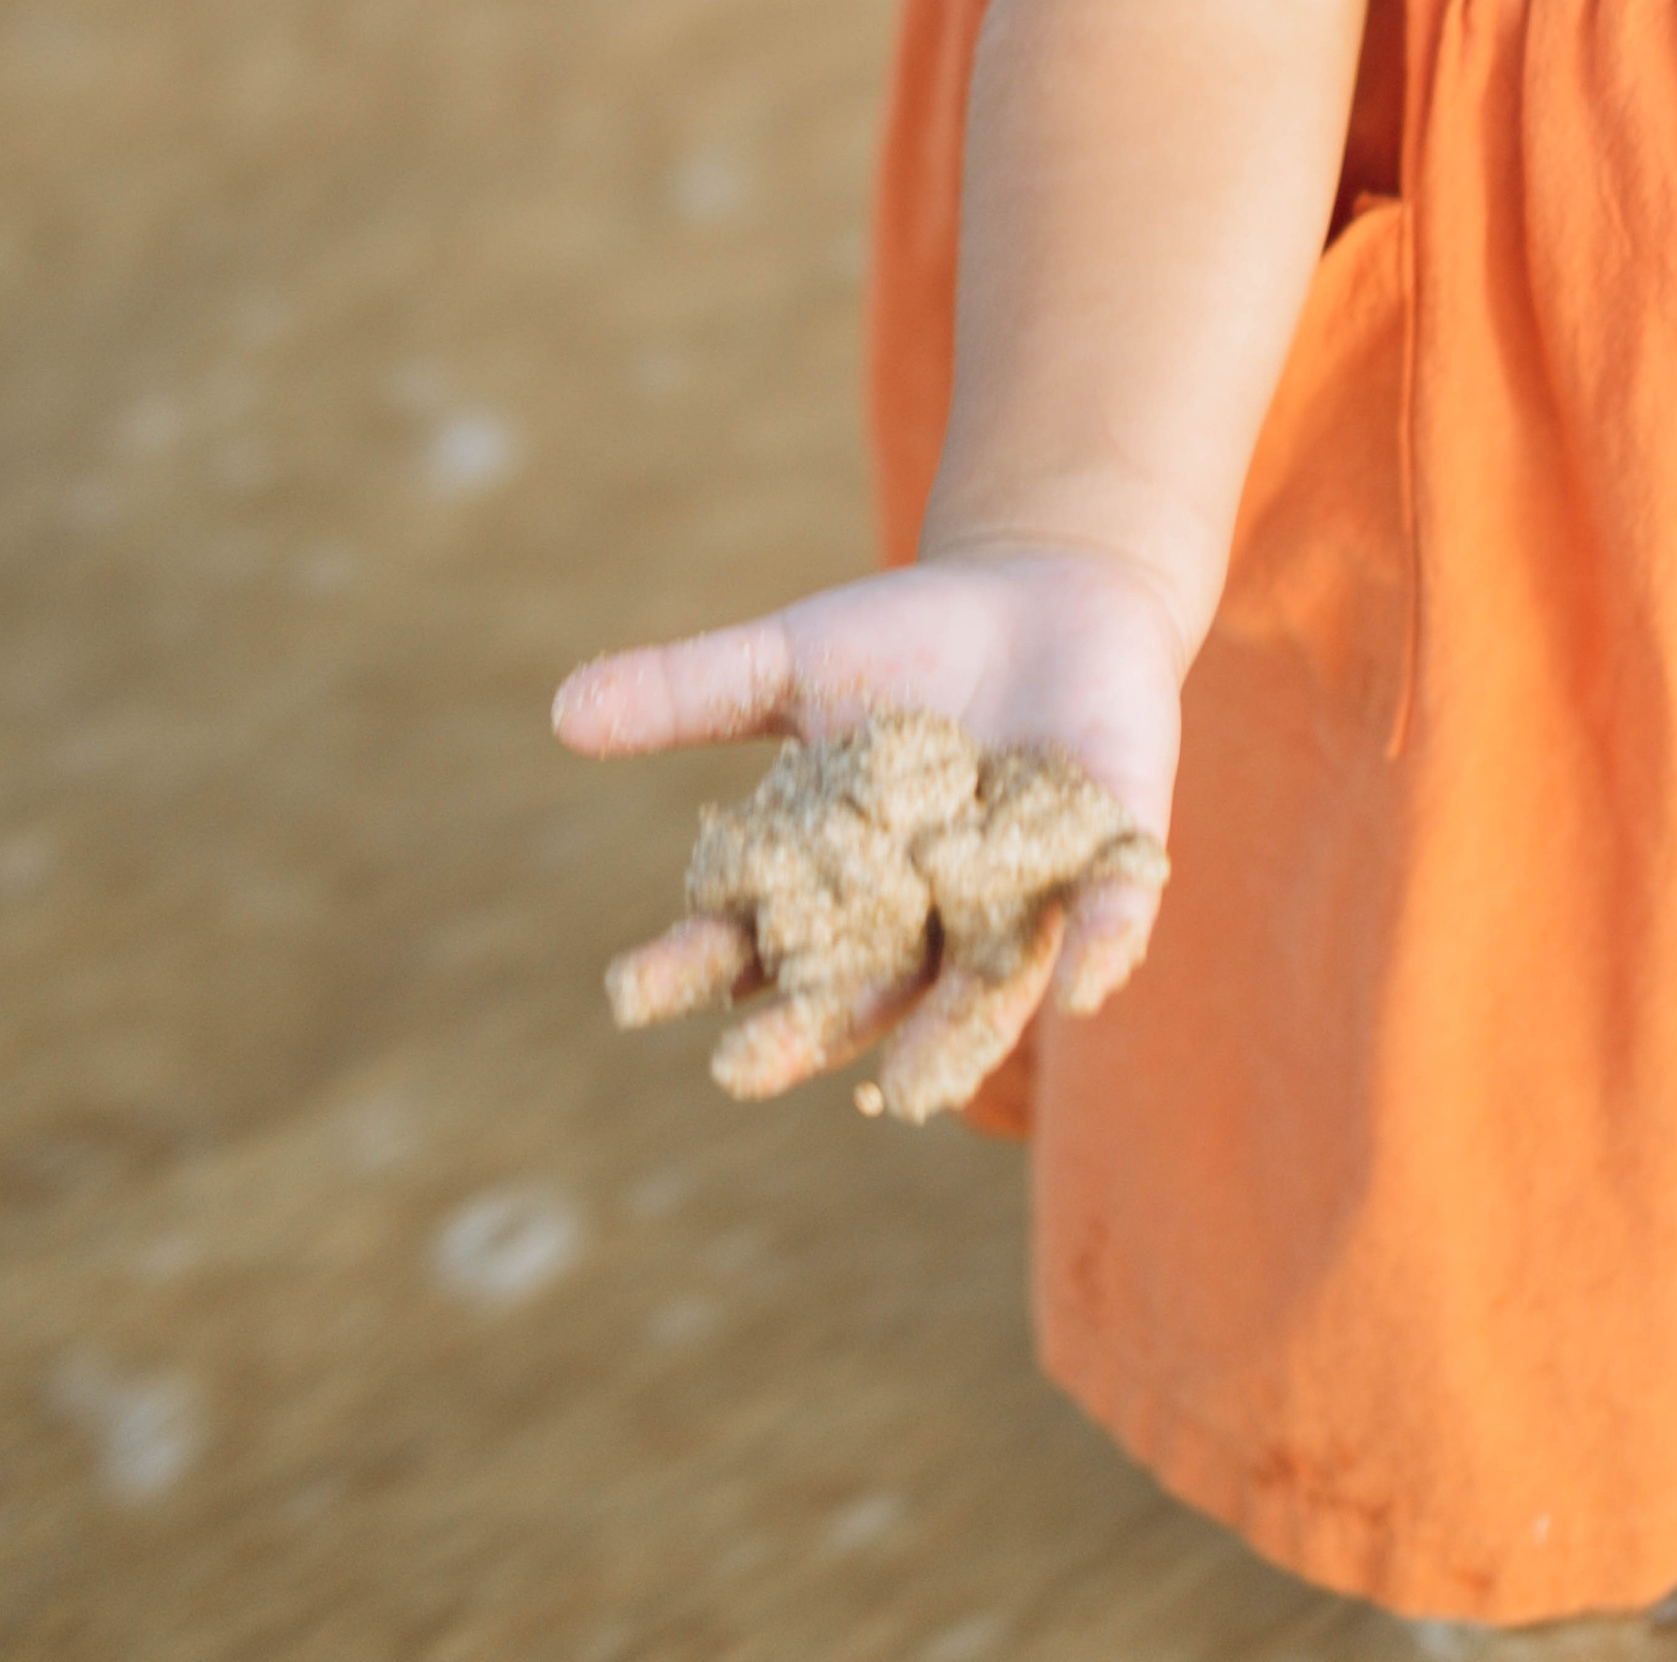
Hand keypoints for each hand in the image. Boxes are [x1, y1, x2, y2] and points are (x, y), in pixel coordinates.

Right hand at [552, 547, 1185, 1092]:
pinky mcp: (1114, 858)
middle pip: (860, 989)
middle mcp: (929, 918)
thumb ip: (693, 692)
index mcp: (844, 884)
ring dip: (955, 1032)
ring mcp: (1023, 899)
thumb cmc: (909, 638)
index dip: (695, 965)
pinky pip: (1110, 917)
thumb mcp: (794, 661)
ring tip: (916, 1084)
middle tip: (743, 1068)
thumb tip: (562, 709)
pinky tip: (1087, 982)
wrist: (1046, 591)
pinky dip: (1102, 946)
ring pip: (986, 985)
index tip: (631, 988)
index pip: (758, 938)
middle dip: (809, 1031)